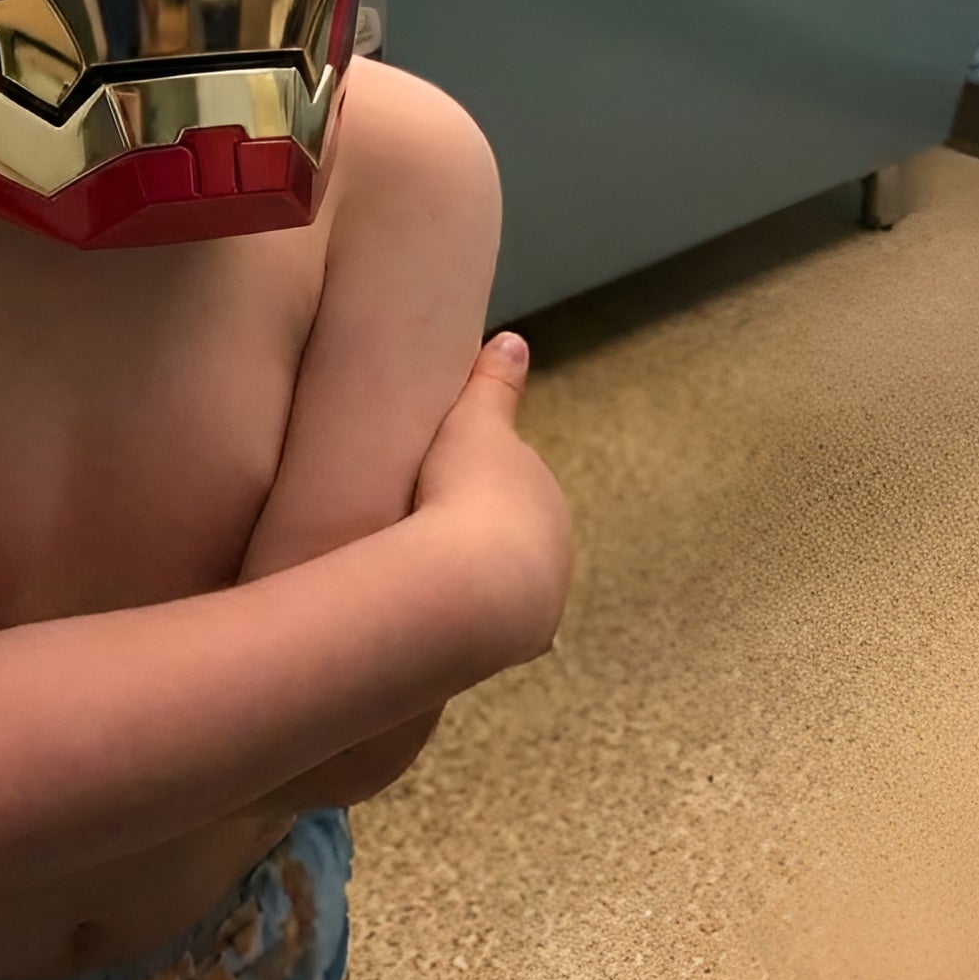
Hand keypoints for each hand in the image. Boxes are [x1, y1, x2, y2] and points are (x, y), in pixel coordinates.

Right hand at [412, 333, 573, 666]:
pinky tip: (442, 619)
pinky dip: (473, 618)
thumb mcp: (474, 422)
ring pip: (504, 581)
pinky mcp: (521, 640)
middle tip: (422, 525)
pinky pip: (493, 625)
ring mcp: (544, 598)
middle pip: (512, 532)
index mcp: (546, 492)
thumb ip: (493, 383)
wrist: (471, 583)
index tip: (438, 480)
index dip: (476, 479)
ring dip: (475, 577)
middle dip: (477, 530)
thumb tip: (514, 339)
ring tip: (423, 573)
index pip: (514, 482)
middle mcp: (557, 545)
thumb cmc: (469, 490)